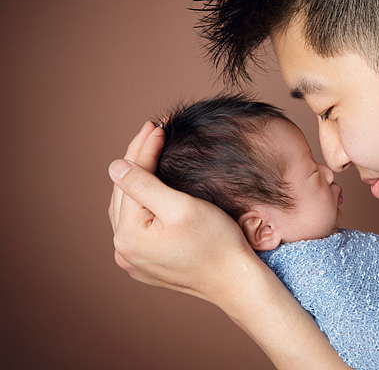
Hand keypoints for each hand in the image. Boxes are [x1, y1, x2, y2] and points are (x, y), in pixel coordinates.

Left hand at [107, 122, 253, 302]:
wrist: (236, 281)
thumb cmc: (216, 243)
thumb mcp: (181, 207)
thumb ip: (144, 184)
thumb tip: (114, 167)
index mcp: (128, 235)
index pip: (131, 180)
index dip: (144, 149)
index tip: (158, 125)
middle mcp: (124, 251)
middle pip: (126, 194)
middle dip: (138, 159)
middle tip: (152, 130)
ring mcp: (134, 260)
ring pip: (129, 209)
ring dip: (138, 180)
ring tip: (148, 151)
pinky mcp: (147, 264)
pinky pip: (138, 226)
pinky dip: (143, 203)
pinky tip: (149, 189)